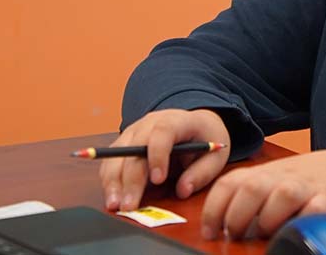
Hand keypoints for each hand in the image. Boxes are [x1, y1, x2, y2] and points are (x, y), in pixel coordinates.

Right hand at [99, 109, 230, 211]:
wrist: (193, 124)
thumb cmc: (204, 138)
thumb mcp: (216, 154)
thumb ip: (202, 172)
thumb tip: (183, 190)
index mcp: (177, 121)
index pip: (163, 132)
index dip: (158, 155)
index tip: (159, 180)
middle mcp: (150, 123)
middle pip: (135, 148)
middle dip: (131, 179)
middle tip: (130, 205)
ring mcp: (134, 132)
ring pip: (117, 155)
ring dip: (114, 182)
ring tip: (116, 205)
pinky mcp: (123, 144)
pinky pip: (111, 161)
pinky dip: (110, 180)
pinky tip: (113, 198)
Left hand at [200, 135, 325, 239]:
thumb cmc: (323, 178)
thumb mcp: (287, 177)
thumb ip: (259, 195)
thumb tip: (226, 225)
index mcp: (273, 171)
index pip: (232, 183)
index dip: (214, 207)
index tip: (210, 229)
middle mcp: (289, 176)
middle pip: (251, 190)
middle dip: (236, 217)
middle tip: (236, 235)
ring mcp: (312, 187)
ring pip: (280, 196)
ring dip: (267, 219)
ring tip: (268, 233)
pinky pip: (314, 211)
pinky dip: (302, 222)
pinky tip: (297, 230)